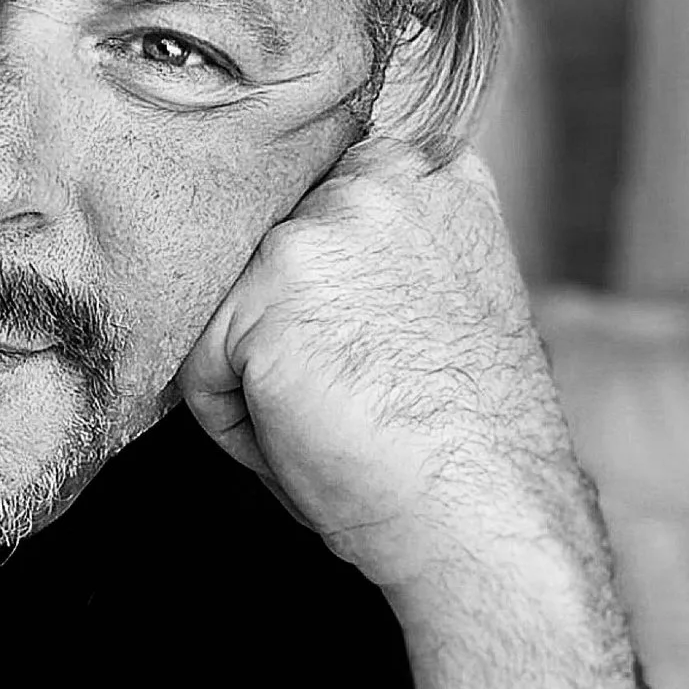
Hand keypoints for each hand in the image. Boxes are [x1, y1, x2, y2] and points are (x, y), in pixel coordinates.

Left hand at [176, 138, 591, 613]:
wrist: (487, 516)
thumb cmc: (463, 439)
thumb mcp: (432, 295)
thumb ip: (371, 247)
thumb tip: (280, 248)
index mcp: (430, 172)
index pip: (310, 198)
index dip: (313, 288)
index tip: (355, 346)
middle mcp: (378, 179)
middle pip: (259, 251)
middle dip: (279, 329)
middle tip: (350, 395)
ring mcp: (320, 227)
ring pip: (225, 307)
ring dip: (257, 376)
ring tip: (337, 419)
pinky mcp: (269, 290)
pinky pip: (200, 366)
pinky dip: (235, 423)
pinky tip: (310, 440)